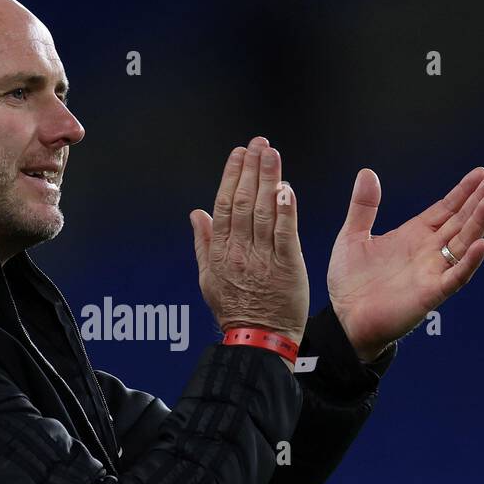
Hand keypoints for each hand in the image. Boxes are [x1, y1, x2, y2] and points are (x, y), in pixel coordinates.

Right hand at [191, 136, 309, 349]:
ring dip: (268, 178)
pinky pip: (285, 233)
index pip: (224, 205)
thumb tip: (196, 213)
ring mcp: (262, 258)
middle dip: (251, 169)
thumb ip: (203, 243)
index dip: (231, 176)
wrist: (258, 340)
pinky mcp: (286, 267)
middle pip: (244, 202)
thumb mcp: (207, 278)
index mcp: (219, 252)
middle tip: (258, 143)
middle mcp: (239, 251)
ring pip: (263, 211)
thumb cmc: (235, 311)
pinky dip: (285, 209)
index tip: (238, 154)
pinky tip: (286, 187)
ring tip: (272, 153)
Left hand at [327, 166, 483, 361]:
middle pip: (460, 220)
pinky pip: (456, 276)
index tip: (481, 172)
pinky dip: (469, 261)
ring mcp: (432, 271)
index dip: (463, 191)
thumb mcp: (353, 237)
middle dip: (479, 200)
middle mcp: (428, 251)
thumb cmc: (349, 283)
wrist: (344, 320)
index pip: (445, 208)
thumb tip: (367, 173)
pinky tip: (481, 244)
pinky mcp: (431, 294)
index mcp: (413, 235)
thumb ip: (363, 207)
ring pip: (463, 243)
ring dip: (479, 222)